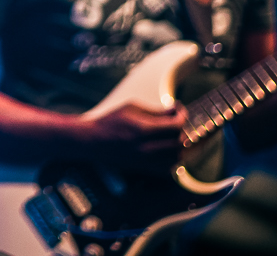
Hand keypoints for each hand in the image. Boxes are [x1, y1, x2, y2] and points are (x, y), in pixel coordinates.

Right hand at [66, 102, 186, 163]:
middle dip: (182, 130)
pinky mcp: (144, 168)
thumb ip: (155, 111)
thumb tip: (175, 112)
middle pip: (178, 142)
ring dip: (180, 145)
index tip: (180, 110)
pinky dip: (173, 159)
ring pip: (177, 157)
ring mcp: (146, 161)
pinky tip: (168, 149)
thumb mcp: (132, 108)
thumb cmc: (111, 121)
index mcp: (142, 130)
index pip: (174, 126)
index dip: (182, 116)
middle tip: (177, 121)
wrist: (94, 141)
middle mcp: (146, 148)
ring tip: (174, 135)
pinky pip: (168, 168)